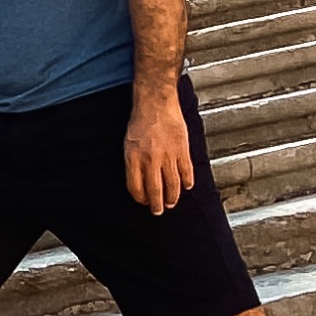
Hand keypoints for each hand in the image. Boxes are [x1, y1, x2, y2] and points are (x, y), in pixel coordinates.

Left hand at [124, 87, 194, 214]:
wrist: (156, 103)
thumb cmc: (140, 122)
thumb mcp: (128, 144)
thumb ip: (133, 164)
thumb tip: (140, 183)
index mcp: (133, 159)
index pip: (135, 188)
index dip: (140, 199)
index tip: (143, 202)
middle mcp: (150, 160)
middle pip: (154, 191)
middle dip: (156, 205)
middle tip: (158, 212)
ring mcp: (168, 156)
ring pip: (172, 185)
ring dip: (172, 198)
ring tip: (171, 203)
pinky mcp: (182, 150)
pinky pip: (186, 172)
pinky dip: (187, 182)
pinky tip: (186, 187)